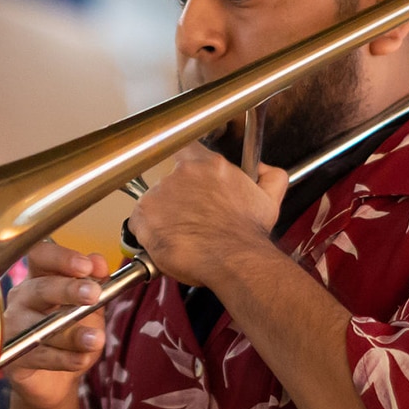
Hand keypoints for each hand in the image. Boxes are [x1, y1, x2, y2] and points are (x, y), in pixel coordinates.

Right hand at [1, 240, 110, 408]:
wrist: (56, 380)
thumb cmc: (70, 334)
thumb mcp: (89, 307)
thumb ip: (96, 284)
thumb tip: (99, 261)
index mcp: (40, 278)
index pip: (41, 256)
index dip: (62, 258)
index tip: (87, 265)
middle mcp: (22, 298)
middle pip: (40, 288)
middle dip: (68, 289)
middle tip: (93, 293)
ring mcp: (13, 327)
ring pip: (39, 326)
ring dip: (71, 333)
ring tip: (96, 339)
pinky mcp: (13, 357)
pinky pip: (39, 356)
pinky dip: (63, 359)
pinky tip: (81, 359)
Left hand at [127, 147, 287, 288]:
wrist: (234, 260)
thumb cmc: (247, 234)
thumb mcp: (268, 199)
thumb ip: (270, 176)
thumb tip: (262, 167)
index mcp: (207, 164)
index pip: (186, 148)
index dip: (184, 164)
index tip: (185, 176)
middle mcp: (180, 173)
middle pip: (169, 180)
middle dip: (176, 197)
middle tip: (189, 216)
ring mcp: (159, 193)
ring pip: (153, 201)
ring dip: (163, 215)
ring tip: (181, 233)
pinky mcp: (144, 215)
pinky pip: (138, 222)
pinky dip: (148, 232)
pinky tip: (168, 241)